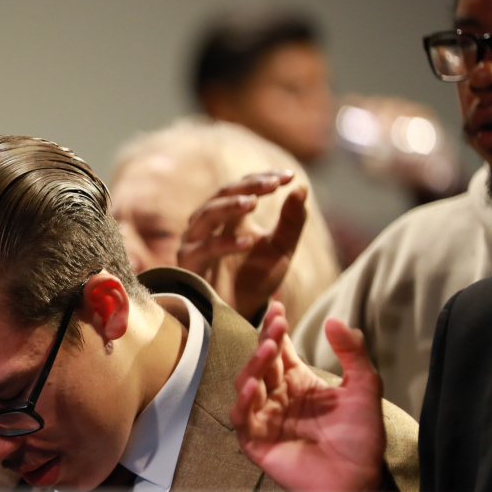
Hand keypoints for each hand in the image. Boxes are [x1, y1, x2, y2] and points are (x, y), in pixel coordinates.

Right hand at [178, 170, 304, 320]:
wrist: (241, 315)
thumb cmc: (257, 280)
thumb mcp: (282, 248)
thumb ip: (292, 221)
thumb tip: (302, 188)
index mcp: (230, 216)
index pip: (242, 187)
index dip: (262, 178)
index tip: (289, 176)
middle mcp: (208, 224)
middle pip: (222, 194)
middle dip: (248, 187)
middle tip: (273, 184)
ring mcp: (195, 242)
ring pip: (207, 214)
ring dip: (230, 206)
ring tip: (254, 203)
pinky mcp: (190, 264)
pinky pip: (204, 248)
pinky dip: (224, 243)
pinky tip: (247, 242)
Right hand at [230, 304, 384, 491]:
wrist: (360, 480)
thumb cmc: (362, 439)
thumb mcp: (365, 388)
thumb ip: (353, 353)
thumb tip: (333, 320)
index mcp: (299, 382)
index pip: (281, 348)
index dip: (276, 327)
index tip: (278, 306)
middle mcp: (278, 397)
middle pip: (263, 361)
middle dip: (267, 340)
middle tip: (276, 324)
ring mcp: (265, 418)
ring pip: (247, 383)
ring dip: (255, 364)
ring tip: (269, 349)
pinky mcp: (257, 441)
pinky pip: (242, 417)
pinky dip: (244, 401)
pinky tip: (253, 385)